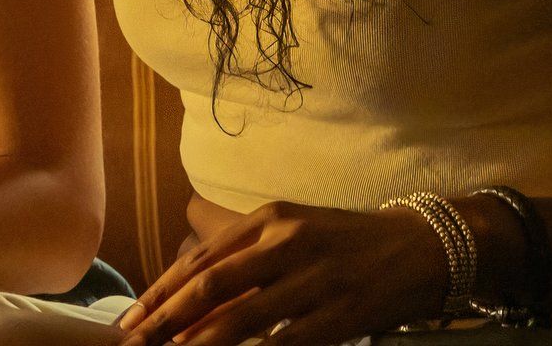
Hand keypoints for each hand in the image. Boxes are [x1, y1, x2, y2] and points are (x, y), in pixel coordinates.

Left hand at [119, 200, 453, 345]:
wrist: (421, 247)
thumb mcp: (294, 228)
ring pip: (241, 320)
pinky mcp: (339, 313)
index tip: (130, 321)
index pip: (201, 259)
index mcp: (270, 219)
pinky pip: (284, 343)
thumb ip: (246, 253)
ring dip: (199, 345)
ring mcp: (314, 279)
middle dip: (166, 320)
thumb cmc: (347, 242)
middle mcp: (287, 242)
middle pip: (211, 286)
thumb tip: (190, 285)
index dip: (161, 292)